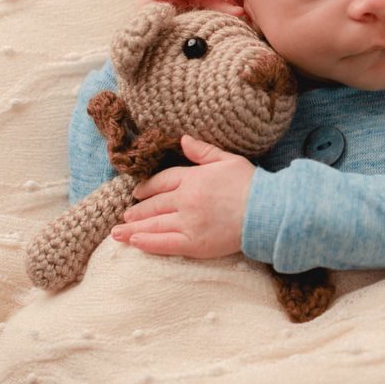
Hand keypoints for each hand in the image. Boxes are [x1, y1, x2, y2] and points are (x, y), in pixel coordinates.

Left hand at [110, 135, 254, 258]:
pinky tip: (134, 242)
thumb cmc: (251, 184)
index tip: (137, 193)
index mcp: (193, 178)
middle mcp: (186, 199)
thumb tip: (183, 140)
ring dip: (134, 228)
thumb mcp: (228, 160)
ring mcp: (188, 222)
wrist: (266, 211)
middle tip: (125, 215)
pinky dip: (147, 243)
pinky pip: (164, 243)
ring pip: (154, 224)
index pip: (163, 181)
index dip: (148, 187)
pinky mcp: (194, 243)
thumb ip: (203, 151)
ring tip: (118, 232)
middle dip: (137, 210)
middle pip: (155, 204)